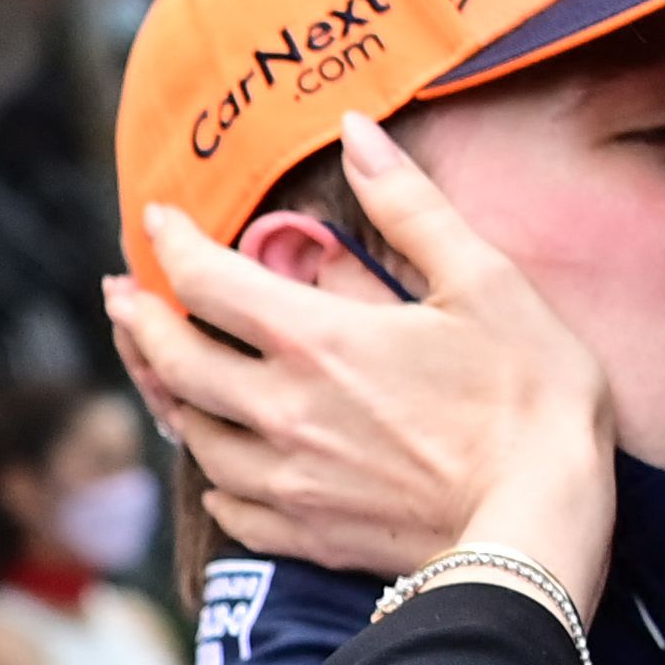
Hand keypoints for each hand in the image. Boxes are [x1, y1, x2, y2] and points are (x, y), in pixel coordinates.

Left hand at [104, 116, 617, 608]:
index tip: (157, 221)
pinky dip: (217, 482)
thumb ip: (410, 204)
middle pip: (175, 363)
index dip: (172, 244)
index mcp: (316, 339)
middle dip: (138, 323)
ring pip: (196, 437)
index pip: (206, 281)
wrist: (543, 526)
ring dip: (167, 397)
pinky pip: (234, 509)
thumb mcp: (484, 279)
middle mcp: (282, 411)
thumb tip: (356, 129)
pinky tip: (219, 471)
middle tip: (120, 298)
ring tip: (158, 373)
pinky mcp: (311, 535)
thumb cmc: (529, 396)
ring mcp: (290, 480)